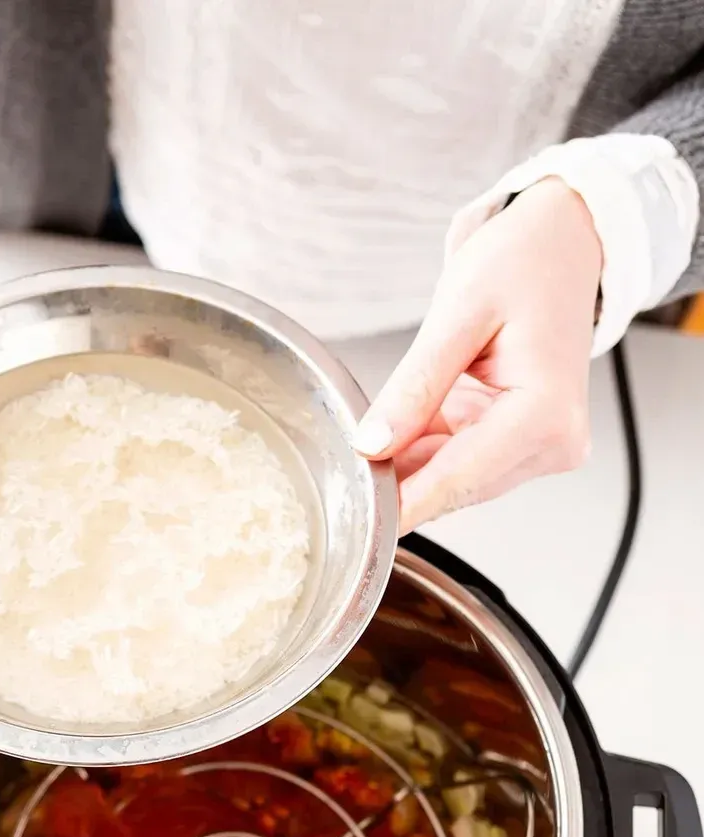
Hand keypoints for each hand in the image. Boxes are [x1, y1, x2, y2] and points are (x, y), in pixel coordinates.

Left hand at [354, 177, 602, 532]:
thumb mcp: (457, 314)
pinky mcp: (529, 445)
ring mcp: (545, 448)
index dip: (402, 502)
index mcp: (546, 413)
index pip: (458, 479)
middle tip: (346, 466)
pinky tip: (407, 427)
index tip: (356, 515)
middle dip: (402, 481)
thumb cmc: (524, 263)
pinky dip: (429, 452)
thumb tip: (372, 445)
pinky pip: (465, 463)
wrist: (563, 246)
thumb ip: (415, 386)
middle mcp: (555, 442)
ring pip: (457, 481)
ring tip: (380, 429)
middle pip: (458, 487)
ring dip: (414, 465)